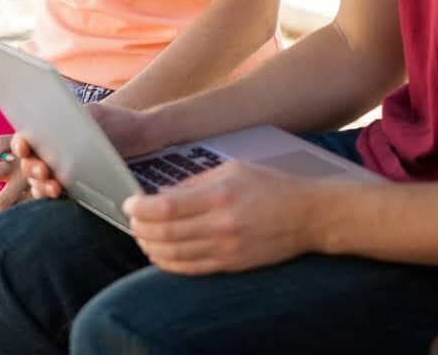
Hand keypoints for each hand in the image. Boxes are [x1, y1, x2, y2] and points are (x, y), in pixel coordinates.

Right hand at [13, 102, 161, 199]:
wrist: (144, 137)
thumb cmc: (119, 121)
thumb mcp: (95, 114)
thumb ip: (73, 119)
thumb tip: (52, 129)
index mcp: (53, 129)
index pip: (27, 138)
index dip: (20, 144)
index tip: (23, 148)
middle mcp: (54, 150)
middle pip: (29, 162)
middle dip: (31, 167)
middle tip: (42, 170)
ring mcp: (63, 169)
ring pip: (39, 180)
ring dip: (39, 184)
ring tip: (52, 185)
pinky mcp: (75, 186)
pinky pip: (55, 192)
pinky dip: (51, 193)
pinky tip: (57, 191)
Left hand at [125, 162, 326, 274]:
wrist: (307, 216)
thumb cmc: (271, 187)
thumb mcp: (233, 169)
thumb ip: (195, 182)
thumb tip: (163, 195)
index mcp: (221, 196)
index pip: (167, 207)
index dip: (141, 208)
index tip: (130, 204)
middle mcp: (221, 225)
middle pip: (165, 233)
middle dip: (140, 228)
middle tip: (131, 220)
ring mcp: (226, 249)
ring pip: (174, 254)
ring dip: (150, 247)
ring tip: (141, 236)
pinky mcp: (231, 264)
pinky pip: (191, 268)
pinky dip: (168, 263)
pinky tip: (159, 254)